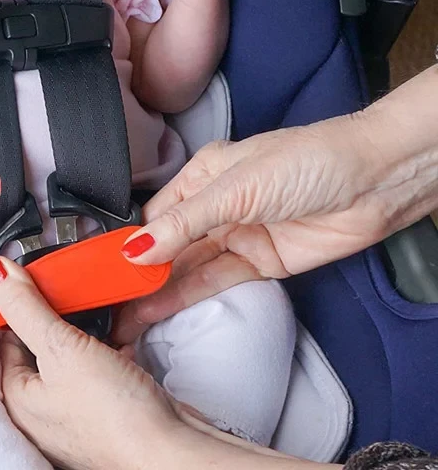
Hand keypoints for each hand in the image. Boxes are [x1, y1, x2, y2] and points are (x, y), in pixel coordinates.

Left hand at [0, 256, 183, 469]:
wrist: (170, 450)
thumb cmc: (113, 416)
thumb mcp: (60, 347)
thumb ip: (25, 307)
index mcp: (17, 398)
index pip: (6, 334)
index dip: (19, 302)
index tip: (34, 276)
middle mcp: (41, 409)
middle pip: (39, 342)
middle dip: (57, 315)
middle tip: (69, 293)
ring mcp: (74, 411)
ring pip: (72, 353)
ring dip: (86, 332)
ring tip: (96, 317)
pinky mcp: (106, 408)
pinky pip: (99, 367)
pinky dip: (109, 351)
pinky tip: (120, 343)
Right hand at [112, 112, 398, 344]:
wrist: (373, 182)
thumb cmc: (307, 162)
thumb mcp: (234, 187)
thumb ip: (183, 223)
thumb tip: (136, 247)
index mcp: (202, 175)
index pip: (154, 214)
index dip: (129, 242)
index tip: (104, 269)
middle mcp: (215, 205)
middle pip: (168, 244)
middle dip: (140, 271)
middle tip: (110, 300)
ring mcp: (237, 235)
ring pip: (188, 266)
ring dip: (159, 289)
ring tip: (127, 314)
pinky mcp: (259, 262)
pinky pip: (216, 281)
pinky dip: (188, 295)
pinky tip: (161, 307)